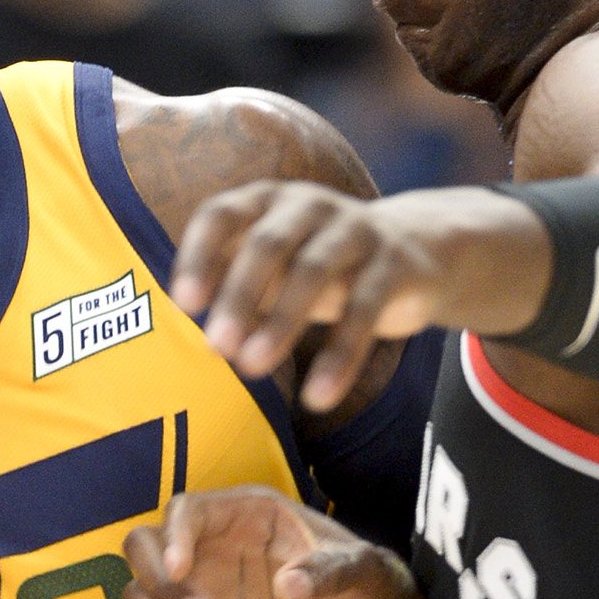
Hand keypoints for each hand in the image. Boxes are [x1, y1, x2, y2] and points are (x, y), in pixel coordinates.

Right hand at [121, 486, 427, 598]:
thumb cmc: (376, 595)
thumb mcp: (368, 576)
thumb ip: (332, 572)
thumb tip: (287, 584)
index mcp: (248, 516)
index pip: (186, 510)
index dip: (173, 534)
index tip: (181, 568)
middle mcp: (214, 551)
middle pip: (144, 551)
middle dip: (159, 586)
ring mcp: (205, 597)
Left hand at [171, 181, 545, 411]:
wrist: (415, 252)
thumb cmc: (316, 264)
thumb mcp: (272, 271)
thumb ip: (233, 290)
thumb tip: (195, 338)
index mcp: (266, 201)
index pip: (222, 215)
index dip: (199, 255)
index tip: (184, 303)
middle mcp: (308, 204)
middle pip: (267, 243)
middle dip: (238, 296)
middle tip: (216, 347)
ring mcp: (355, 228)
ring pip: (314, 270)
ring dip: (280, 322)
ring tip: (253, 368)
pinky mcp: (395, 262)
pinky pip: (365, 309)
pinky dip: (339, 356)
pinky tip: (317, 397)